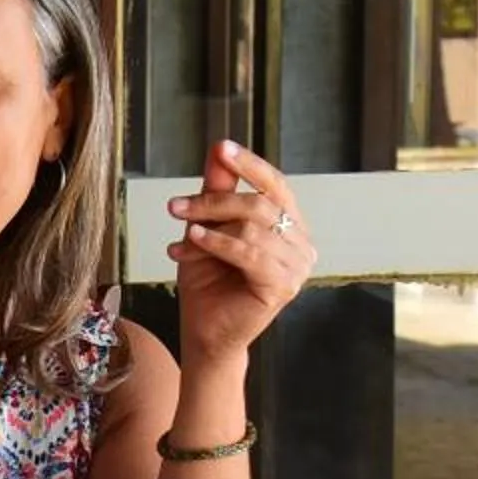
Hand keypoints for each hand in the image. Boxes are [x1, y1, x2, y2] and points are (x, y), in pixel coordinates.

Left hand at [166, 140, 314, 364]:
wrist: (203, 331)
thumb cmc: (208, 281)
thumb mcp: (207, 228)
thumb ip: (218, 191)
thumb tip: (218, 150)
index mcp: (290, 225)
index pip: (275, 185)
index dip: (250, 164)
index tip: (222, 148)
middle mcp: (301, 243)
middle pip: (259, 204)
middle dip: (214, 200)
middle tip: (176, 206)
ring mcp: (297, 267)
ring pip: (253, 226)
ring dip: (209, 225)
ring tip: (181, 233)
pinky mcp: (284, 287)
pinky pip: (250, 253)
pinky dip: (218, 243)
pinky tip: (192, 242)